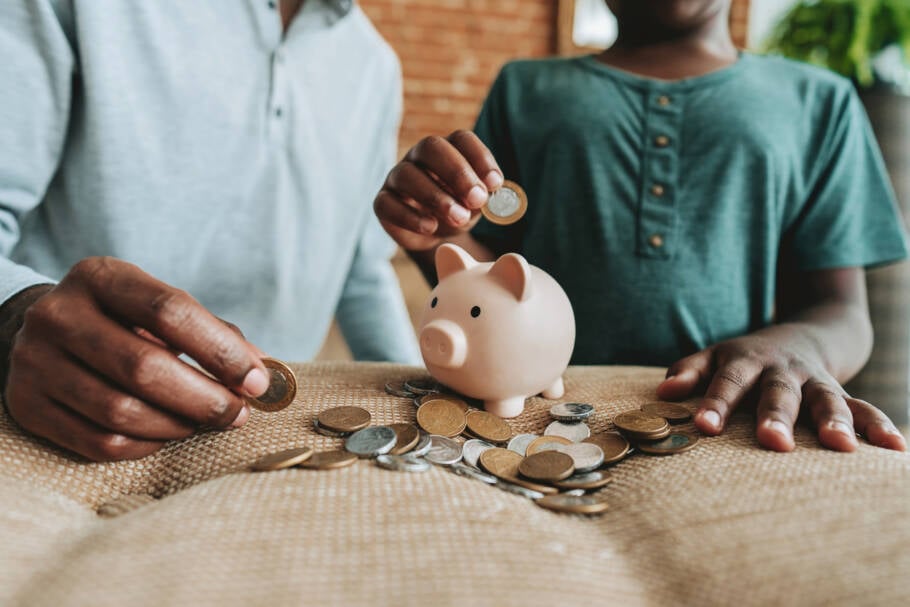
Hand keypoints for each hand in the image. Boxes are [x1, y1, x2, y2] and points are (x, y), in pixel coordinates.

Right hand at [3, 257, 269, 460]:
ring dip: (177, 426)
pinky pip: (99, 442)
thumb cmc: (123, 322)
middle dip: (205, 398)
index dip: (221, 351)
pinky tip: (166, 435)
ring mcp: (35, 361)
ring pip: (121, 411)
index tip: (256, 381)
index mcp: (100, 277)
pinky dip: (145, 446)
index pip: (170, 310)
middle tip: (237, 413)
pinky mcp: (27, 406)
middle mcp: (59, 315)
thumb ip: (214, 334)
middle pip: (145, 367)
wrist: (45, 334)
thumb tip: (263, 374)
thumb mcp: (160, 310)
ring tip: (202, 422)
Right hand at [374, 130, 503, 250]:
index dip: (480, 158)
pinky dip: (410, 217)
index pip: (461, 139)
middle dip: (457, 173)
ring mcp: (397, 177)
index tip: (495, 184)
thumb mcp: (476, 205)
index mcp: (448, 149)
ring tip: (459, 218)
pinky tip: (431, 227)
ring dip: (436, 196)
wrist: (435, 235)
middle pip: (431, 147)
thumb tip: (486, 193)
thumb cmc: (460, 209)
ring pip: (407, 175)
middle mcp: (419, 156)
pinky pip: (388, 204)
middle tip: (476, 199)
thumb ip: (482, 197)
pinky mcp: (382, 202)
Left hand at [657, 333, 906, 451]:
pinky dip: (880, 426)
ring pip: (827, 398)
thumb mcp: (715, 356)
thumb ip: (689, 370)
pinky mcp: (843, 393)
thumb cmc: (744, 358)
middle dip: (777, 416)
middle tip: (773, 442)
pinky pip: (864, 408)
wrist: (803, 335)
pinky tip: (895, 450)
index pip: (728, 382)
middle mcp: (783, 370)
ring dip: (834, 420)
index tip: (704, 426)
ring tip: (841, 446)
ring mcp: (816, 381)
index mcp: (746, 361)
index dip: (716, 403)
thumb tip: (663, 391)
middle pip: (779, 392)